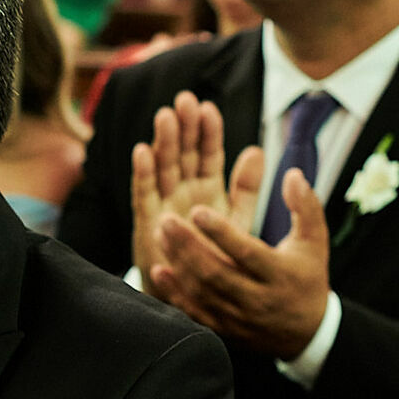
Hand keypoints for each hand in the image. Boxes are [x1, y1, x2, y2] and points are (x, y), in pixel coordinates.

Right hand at [131, 92, 258, 289]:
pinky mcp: (148, 224)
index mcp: (207, 189)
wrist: (197, 298)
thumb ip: (245, 187)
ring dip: (163, 142)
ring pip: (163, 168)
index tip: (209, 108)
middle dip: (183, 127)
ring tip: (166, 117)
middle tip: (184, 99)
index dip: (208, 132)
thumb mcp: (237, 219)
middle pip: (183, 154)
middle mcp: (183, 192)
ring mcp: (163, 205)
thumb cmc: (217, 258)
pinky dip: (143, 173)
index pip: (208, 154)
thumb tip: (256, 150)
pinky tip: (142, 150)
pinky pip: (145, 195)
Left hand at [150, 166, 331, 357]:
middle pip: (216, 273)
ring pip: (202, 292)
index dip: (221, 233)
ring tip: (160, 235)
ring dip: (178, 263)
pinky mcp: (225, 329)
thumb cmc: (307, 277)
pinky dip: (175, 293)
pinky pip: (195, 313)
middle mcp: (258, 299)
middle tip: (166, 220)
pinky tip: (158, 270)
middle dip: (188, 246)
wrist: (307, 331)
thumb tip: (292, 175)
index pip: (246, 252)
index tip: (197, 211)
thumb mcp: (314, 241)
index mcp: (280, 274)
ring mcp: (239, 317)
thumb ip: (305, 206)